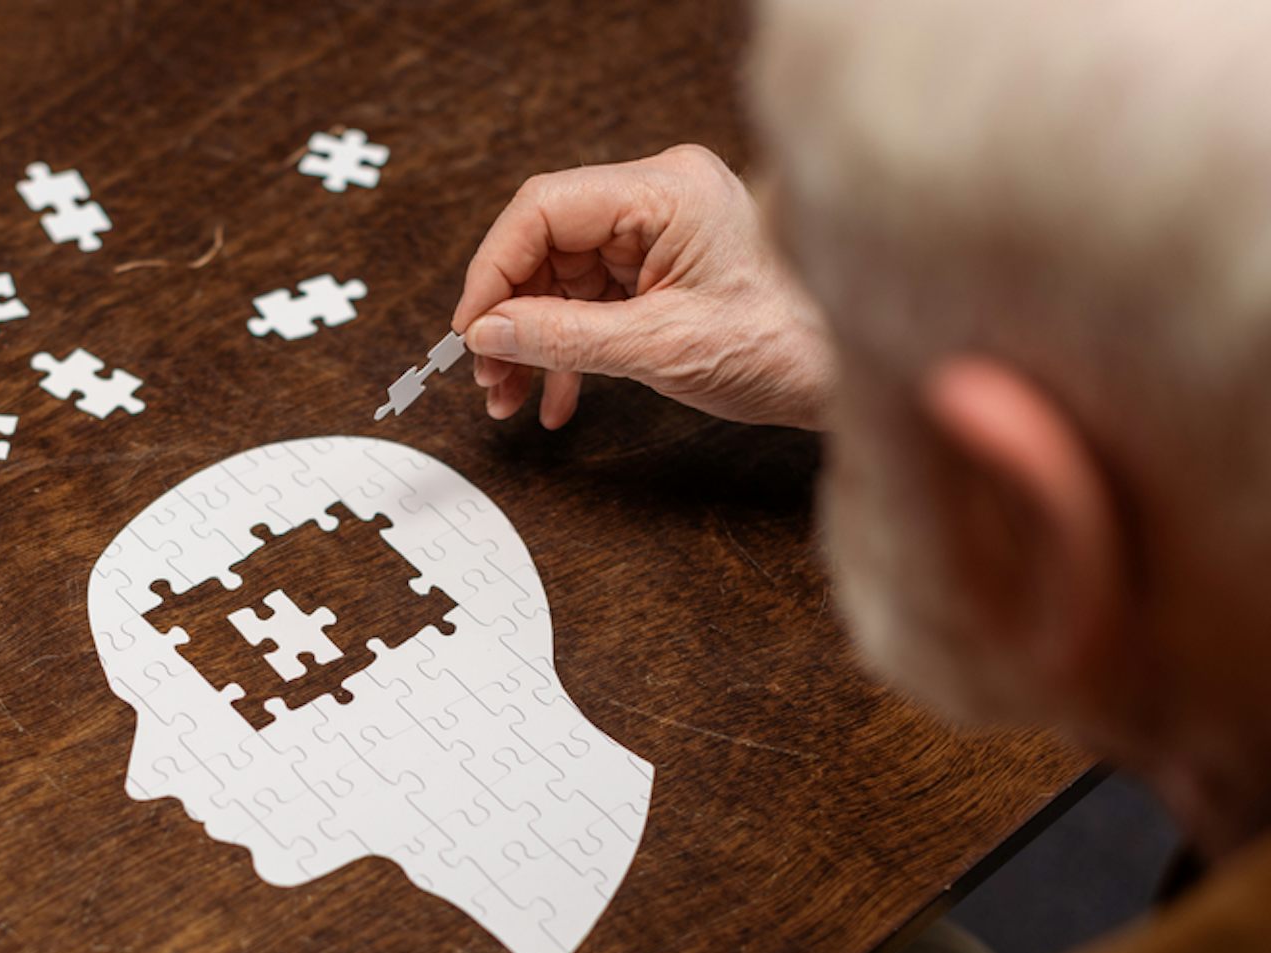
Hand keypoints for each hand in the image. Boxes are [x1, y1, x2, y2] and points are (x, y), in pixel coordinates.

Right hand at [451, 144, 837, 429]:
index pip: (544, 209)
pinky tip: (555, 397)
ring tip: (511, 396)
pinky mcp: (664, 269)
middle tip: (488, 375)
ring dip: (531, 342)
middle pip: (547, 245)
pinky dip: (567, 349)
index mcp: (666, 191)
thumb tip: (488, 334)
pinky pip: (592, 301)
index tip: (470, 330)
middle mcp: (661, 199)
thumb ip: (562, 338)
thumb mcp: (659, 348)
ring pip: (562, 279)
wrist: (846, 374)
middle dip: (510, 316)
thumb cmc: (786, 347)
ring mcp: (661, 233)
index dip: (494, 270)